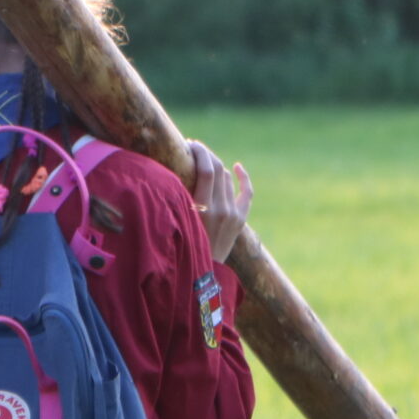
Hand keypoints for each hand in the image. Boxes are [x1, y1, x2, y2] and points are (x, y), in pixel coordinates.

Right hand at [186, 141, 254, 263]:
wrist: (203, 275)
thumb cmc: (182, 247)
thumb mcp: (177, 223)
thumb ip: (177, 200)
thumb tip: (172, 173)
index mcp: (204, 209)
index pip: (206, 170)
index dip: (199, 152)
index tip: (189, 143)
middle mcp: (222, 209)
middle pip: (218, 169)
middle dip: (206, 155)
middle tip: (195, 148)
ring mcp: (234, 214)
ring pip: (227, 178)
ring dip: (216, 167)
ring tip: (203, 163)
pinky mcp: (241, 219)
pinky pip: (246, 192)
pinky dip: (242, 178)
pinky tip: (237, 167)